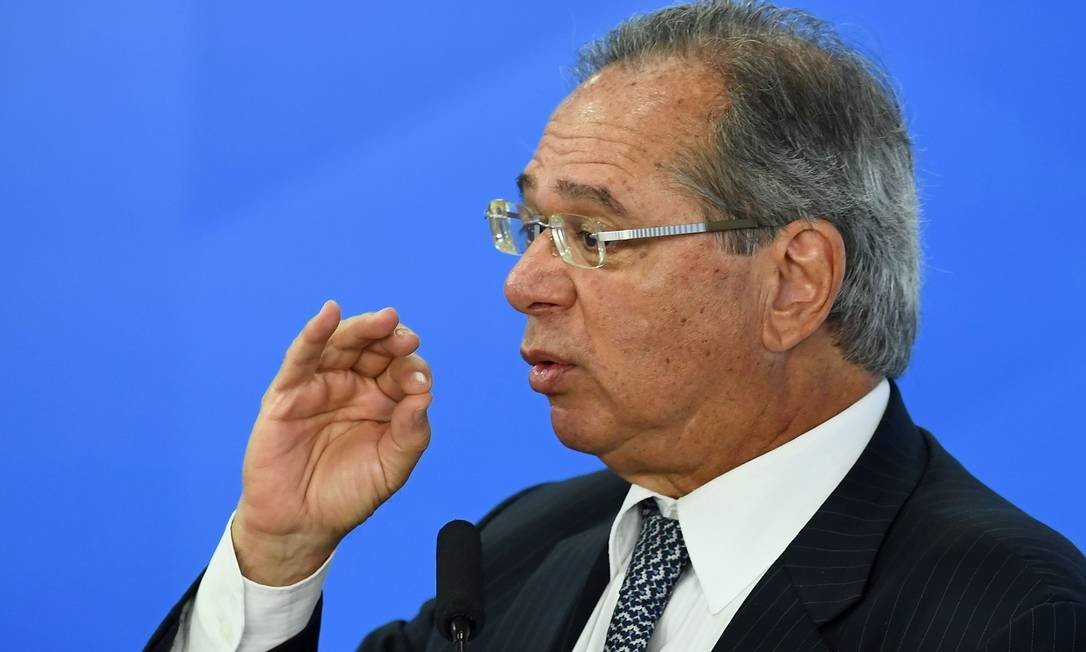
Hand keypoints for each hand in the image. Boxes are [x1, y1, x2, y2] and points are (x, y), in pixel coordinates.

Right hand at [232, 301, 432, 584]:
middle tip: (407, 338)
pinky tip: (329, 314)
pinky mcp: (288, 393)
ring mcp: (321, 386)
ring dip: (362, 328)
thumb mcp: (392, 468)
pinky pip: (301, 357)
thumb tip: (425, 396)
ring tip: (384, 320)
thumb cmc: (347, 495)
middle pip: (375, 348)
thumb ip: (411, 434)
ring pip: (342, 344)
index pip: (403, 370)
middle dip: (392, 339)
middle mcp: (354, 387)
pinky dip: (314, 333)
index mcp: (383, 401)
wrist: (302, 525)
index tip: (419, 387)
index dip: (413, 371)